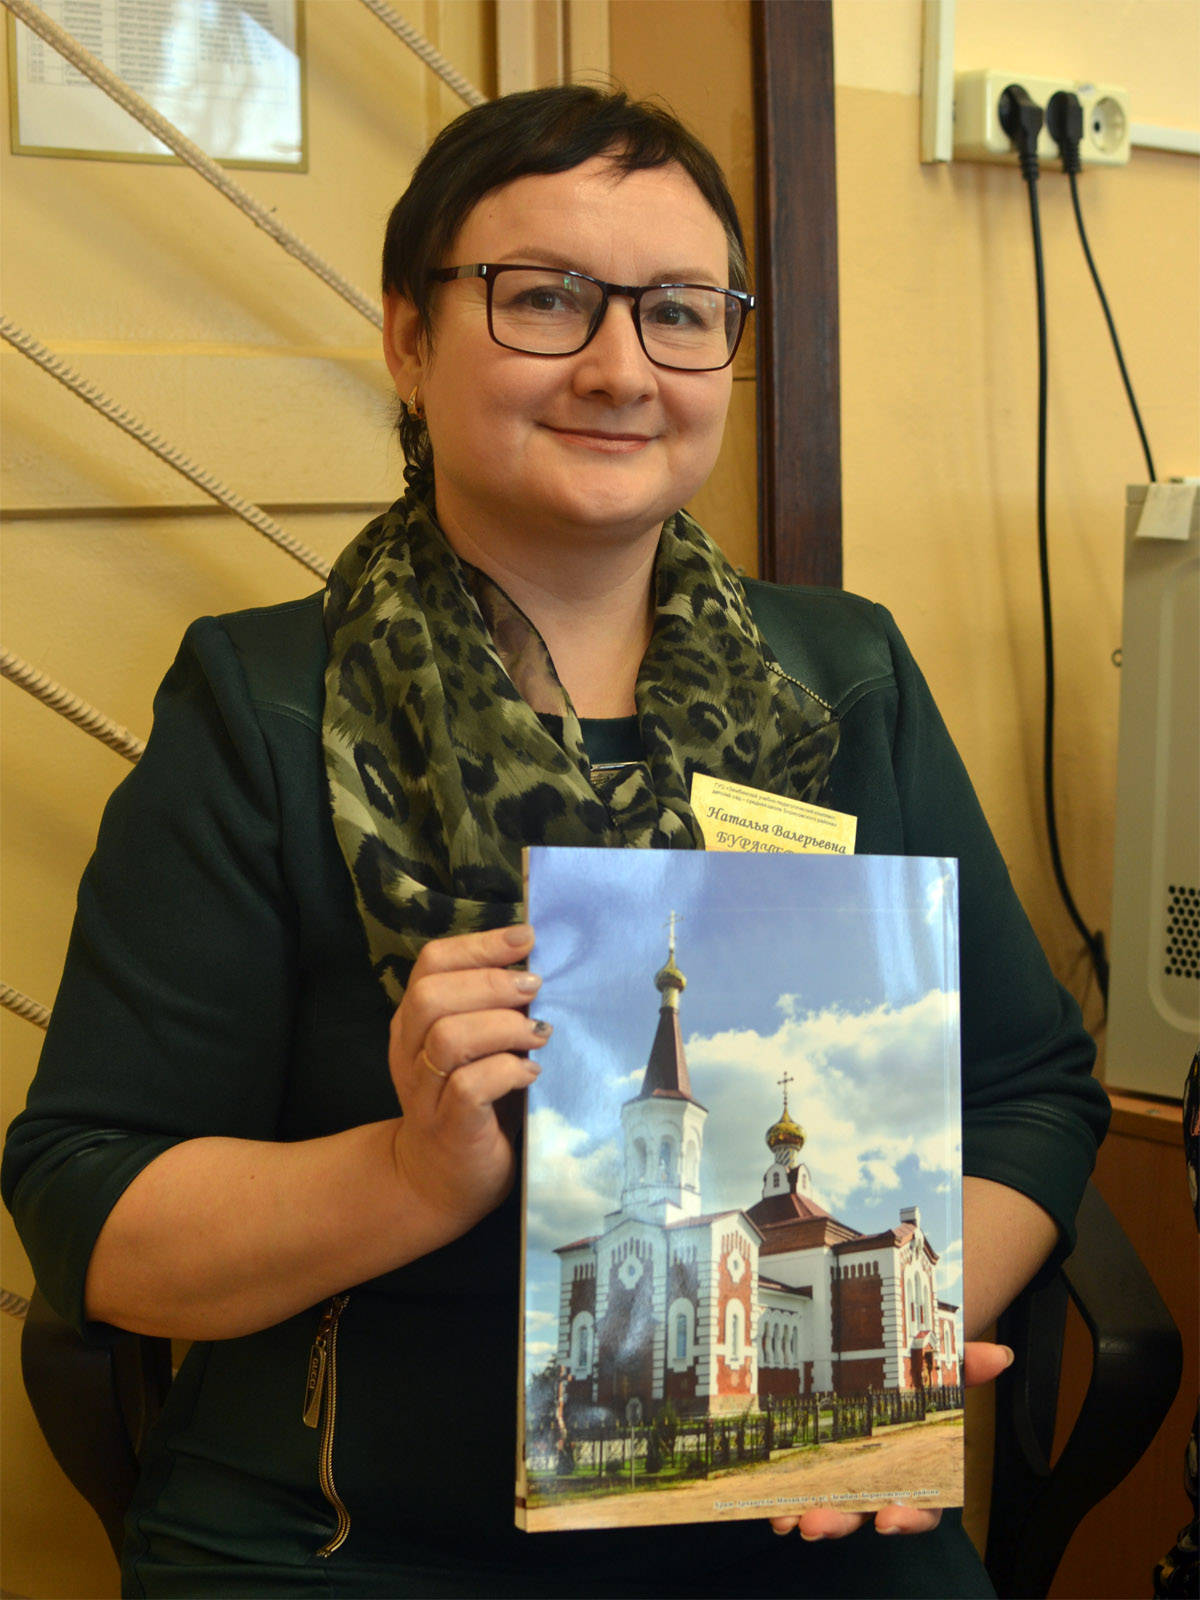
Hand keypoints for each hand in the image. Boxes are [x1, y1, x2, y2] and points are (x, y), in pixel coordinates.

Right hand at [389, 923, 550, 1237]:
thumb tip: (539, 965)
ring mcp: (424, 1092)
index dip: (479, 945)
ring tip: (539, 1033)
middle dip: (490, 983)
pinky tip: (531, 1073)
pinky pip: (470, 1088)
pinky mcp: (448, 1127)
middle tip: (534, 990)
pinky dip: (507, 1071)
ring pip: (448, 1039)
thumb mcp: (478, 1046)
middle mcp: (409, 1052)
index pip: (431, 963)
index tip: (526, 939)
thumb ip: (494, 1009)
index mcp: (414, 1021)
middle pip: (432, 995)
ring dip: (502, 1027)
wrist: (440, 1181)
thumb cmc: (471, 1103)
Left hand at [767, 1340, 1013, 1539]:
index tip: (889, 1519)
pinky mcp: (802, 1462)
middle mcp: (873, 1476)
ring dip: (802, 1514)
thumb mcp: (935, 1364)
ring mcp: (836, 1472)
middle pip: (860, 1512)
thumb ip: (964, 1363)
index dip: (908, 1517)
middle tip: (816, 1521)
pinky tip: (765, 1498)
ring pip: (822, 1505)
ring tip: (784, 1516)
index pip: (920, 1506)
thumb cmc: (908, 1372)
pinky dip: (776, 1496)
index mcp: (911, 1463)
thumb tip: (1000, 1355)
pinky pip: (790, 1487)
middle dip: (839, 1522)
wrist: (871, 1350)